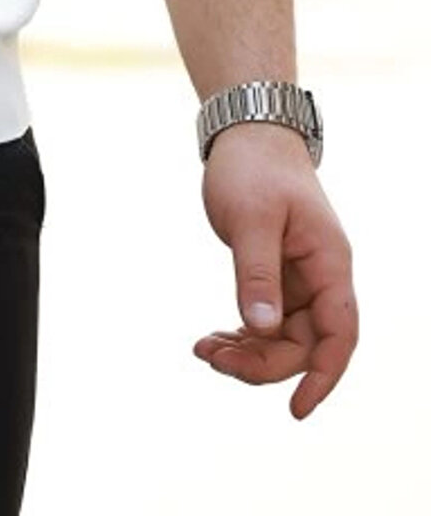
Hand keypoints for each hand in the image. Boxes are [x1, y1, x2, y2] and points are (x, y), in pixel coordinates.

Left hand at [195, 122, 358, 419]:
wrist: (247, 133)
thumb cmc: (253, 167)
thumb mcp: (252, 218)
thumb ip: (257, 273)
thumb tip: (262, 329)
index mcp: (329, 264)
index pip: (339, 335)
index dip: (323, 377)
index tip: (298, 410)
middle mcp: (321, 277)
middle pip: (304, 344)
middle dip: (263, 362)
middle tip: (212, 358)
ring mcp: (300, 277)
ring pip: (283, 337)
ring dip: (248, 352)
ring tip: (204, 349)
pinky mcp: (277, 274)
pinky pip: (267, 320)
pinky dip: (243, 334)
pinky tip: (213, 338)